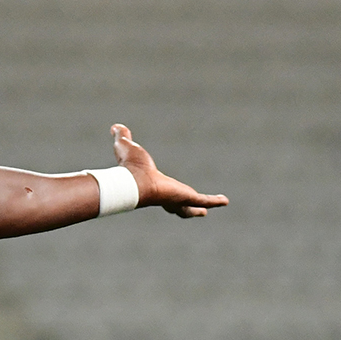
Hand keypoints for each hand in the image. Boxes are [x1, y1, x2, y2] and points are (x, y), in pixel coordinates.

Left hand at [110, 124, 227, 217]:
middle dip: (184, 208)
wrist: (133, 182)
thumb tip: (115, 127)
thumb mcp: (126, 147)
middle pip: (175, 205)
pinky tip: (224, 201)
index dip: (164, 191)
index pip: (160, 190)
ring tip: (205, 212)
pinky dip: (214, 201)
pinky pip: (203, 200)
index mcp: (153, 185)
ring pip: (188, 208)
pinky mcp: (186, 198)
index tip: (168, 189)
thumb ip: (123, 137)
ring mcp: (176, 199)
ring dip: (197, 210)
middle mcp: (164, 196)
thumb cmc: (128, 167)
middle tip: (193, 211)